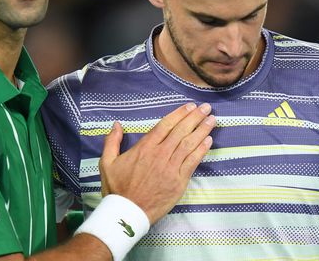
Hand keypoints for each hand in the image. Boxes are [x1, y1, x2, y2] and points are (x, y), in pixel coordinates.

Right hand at [99, 103, 214, 223]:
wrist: (127, 213)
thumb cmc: (117, 189)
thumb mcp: (107, 163)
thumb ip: (112, 142)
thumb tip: (117, 125)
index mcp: (145, 148)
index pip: (165, 125)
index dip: (179, 114)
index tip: (189, 106)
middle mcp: (160, 154)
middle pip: (181, 131)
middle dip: (195, 117)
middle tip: (206, 108)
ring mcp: (171, 168)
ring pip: (189, 144)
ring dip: (202, 130)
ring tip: (212, 120)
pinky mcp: (179, 181)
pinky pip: (193, 161)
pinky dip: (202, 150)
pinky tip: (209, 140)